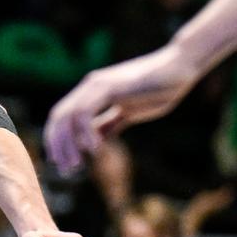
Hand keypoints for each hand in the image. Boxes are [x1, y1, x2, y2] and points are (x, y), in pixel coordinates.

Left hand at [46, 44, 200, 173]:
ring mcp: (98, 85)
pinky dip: (86, 133)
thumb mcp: (128, 112)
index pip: (62, 116)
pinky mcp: (109, 88)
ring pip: (68, 116)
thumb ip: (110, 123)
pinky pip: (85, 113)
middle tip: (64, 168)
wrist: (179, 69)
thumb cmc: (158, 89)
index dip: (57, 139)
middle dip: (57, 144)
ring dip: (69, 144)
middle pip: (58, 117)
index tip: (61, 161)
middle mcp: (90, 86)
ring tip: (76, 163)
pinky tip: (95, 149)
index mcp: (92, 91)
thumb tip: (96, 140)